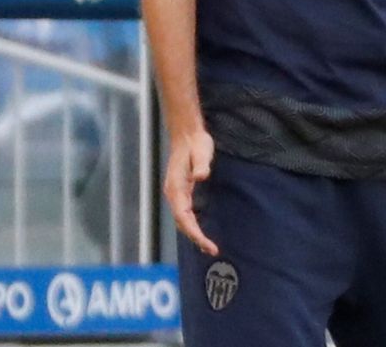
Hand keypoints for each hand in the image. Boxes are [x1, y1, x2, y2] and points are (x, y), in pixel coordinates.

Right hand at [164, 129, 218, 255]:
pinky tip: (200, 230)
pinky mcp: (181, 191)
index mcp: (176, 189)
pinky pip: (185, 213)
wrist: (187, 134)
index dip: (194, 232)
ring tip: (207, 246)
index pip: (183, 217)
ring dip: (193, 234)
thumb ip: (201, 165)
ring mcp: (176, 194)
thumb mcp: (201, 152)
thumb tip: (201, 176)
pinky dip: (192, 225)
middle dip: (195, 238)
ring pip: (182, 220)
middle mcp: (173, 194)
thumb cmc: (195, 143)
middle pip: (182, 223)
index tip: (206, 243)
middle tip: (212, 250)